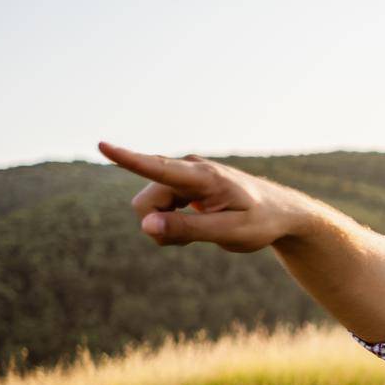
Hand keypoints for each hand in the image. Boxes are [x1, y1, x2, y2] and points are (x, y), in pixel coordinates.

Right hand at [98, 141, 330, 250]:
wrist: (282, 213)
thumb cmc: (261, 222)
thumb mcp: (229, 233)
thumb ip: (188, 230)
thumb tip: (146, 225)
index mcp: (203, 176)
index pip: (158, 167)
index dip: (127, 158)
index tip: (101, 145)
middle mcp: (189, 169)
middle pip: (145, 202)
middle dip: (158, 226)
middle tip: (192, 240)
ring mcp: (184, 176)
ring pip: (149, 208)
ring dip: (166, 227)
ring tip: (203, 229)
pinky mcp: (182, 186)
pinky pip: (159, 209)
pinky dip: (172, 225)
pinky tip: (198, 225)